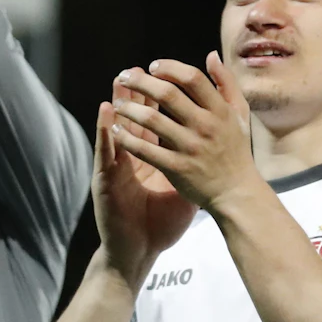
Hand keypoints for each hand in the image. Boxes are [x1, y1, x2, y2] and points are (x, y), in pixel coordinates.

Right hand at [90, 88, 197, 285]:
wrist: (140, 249)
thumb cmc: (160, 220)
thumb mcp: (183, 187)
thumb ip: (194, 162)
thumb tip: (215, 147)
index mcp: (152, 158)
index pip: (155, 122)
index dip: (159, 101)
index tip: (166, 77)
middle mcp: (132, 159)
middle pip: (133, 121)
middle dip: (135, 96)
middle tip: (136, 71)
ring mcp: (118, 169)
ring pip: (116, 132)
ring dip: (117, 108)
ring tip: (118, 84)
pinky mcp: (106, 182)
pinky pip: (107, 154)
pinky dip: (106, 134)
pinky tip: (107, 119)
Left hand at [109, 53, 260, 213]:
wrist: (236, 191)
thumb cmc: (236, 149)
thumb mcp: (239, 114)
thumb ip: (226, 84)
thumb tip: (211, 55)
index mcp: (221, 110)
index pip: (192, 78)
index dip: (169, 68)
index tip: (153, 66)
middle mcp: (206, 126)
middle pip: (168, 94)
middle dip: (141, 82)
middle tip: (125, 76)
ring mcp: (191, 147)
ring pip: (151, 120)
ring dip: (128, 109)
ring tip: (118, 104)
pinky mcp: (177, 167)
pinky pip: (145, 149)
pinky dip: (127, 138)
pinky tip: (116, 130)